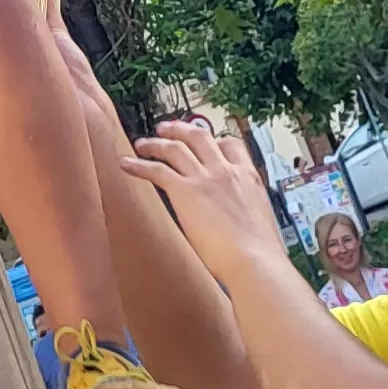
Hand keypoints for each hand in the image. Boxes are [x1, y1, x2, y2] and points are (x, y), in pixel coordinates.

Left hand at [122, 120, 288, 284]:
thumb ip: (244, 210)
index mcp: (249, 177)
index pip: (232, 144)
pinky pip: (157, 170)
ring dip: (155, 143)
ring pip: (175, 148)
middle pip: (199, 136)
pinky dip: (139, 165)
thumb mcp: (260, 220)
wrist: (254, 260)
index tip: (206, 141)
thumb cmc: (261, 252)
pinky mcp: (185, 191)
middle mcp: (226, 171)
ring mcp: (205, 178)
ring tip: (142, 143)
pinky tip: (127, 165)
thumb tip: (236, 220)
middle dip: (180, 129)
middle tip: (166, 129)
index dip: (215, 139)